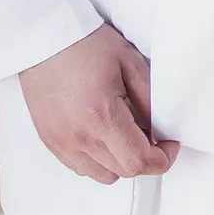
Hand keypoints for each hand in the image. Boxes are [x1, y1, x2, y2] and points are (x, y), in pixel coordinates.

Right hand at [19, 23, 175, 182]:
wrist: (44, 39)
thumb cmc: (85, 45)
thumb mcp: (130, 64)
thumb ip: (149, 100)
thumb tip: (161, 128)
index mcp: (101, 116)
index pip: (138, 162)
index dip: (162, 159)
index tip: (169, 144)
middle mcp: (78, 136)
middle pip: (122, 171)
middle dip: (144, 157)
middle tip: (150, 133)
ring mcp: (60, 142)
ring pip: (102, 175)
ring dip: (119, 160)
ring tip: (124, 132)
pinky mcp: (49, 141)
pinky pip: (80, 167)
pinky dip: (97, 159)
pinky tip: (102, 134)